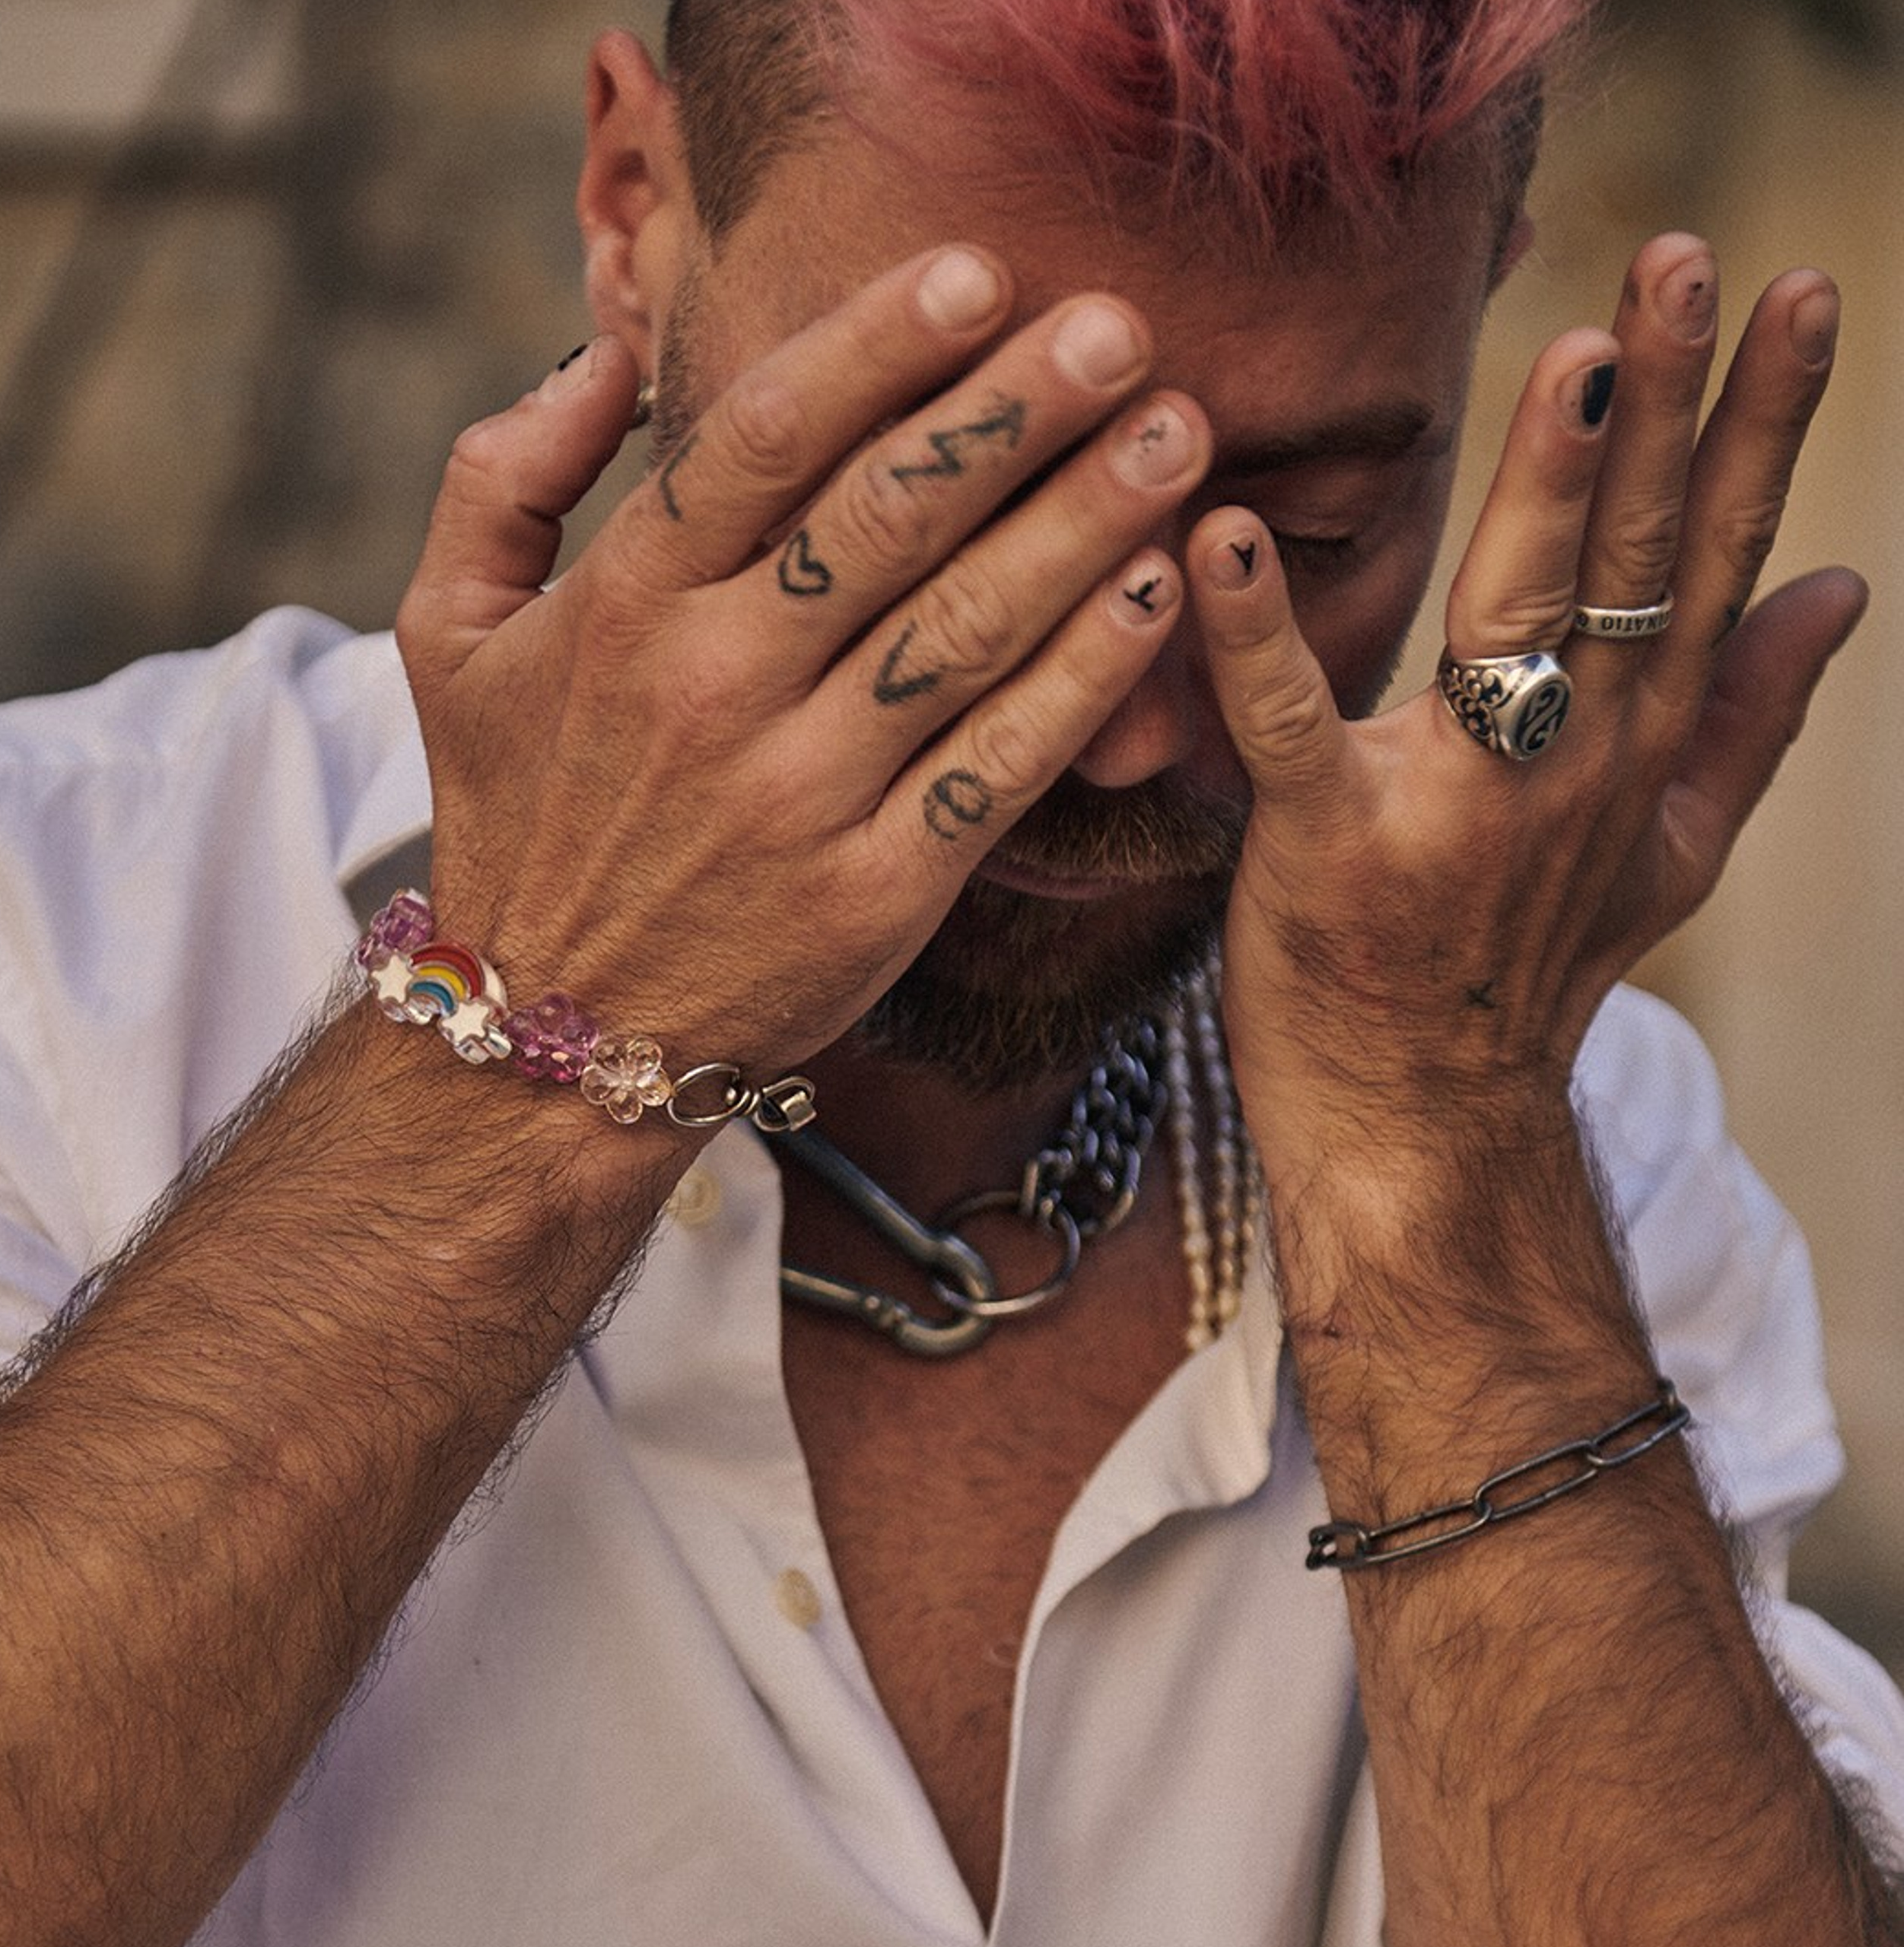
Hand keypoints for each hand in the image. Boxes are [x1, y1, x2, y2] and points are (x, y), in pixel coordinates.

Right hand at [394, 247, 1211, 1078]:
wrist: (550, 1039)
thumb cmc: (516, 818)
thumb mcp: (447, 638)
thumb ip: (503, 478)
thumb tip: (609, 357)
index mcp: (624, 606)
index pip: (767, 439)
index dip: (881, 346)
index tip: (978, 274)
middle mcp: (714, 688)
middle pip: (889, 518)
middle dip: (1017, 412)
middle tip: (1120, 327)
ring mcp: (799, 797)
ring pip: (965, 632)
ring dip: (1083, 524)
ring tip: (1173, 436)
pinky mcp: (874, 897)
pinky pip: (1000, 767)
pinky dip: (1086, 681)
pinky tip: (1156, 598)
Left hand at [1188, 235, 1862, 1164]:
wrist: (1424, 1122)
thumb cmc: (1527, 973)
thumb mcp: (1671, 849)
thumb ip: (1750, 714)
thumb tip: (1845, 586)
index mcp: (1636, 739)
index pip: (1713, 555)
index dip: (1758, 425)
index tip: (1796, 292)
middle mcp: (1568, 761)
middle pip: (1632, 561)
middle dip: (1666, 408)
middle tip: (1682, 263)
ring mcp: (1453, 806)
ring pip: (1514, 623)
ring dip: (1544, 491)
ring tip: (1572, 361)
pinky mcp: (1325, 849)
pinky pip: (1289, 725)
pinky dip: (1254, 631)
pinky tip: (1221, 534)